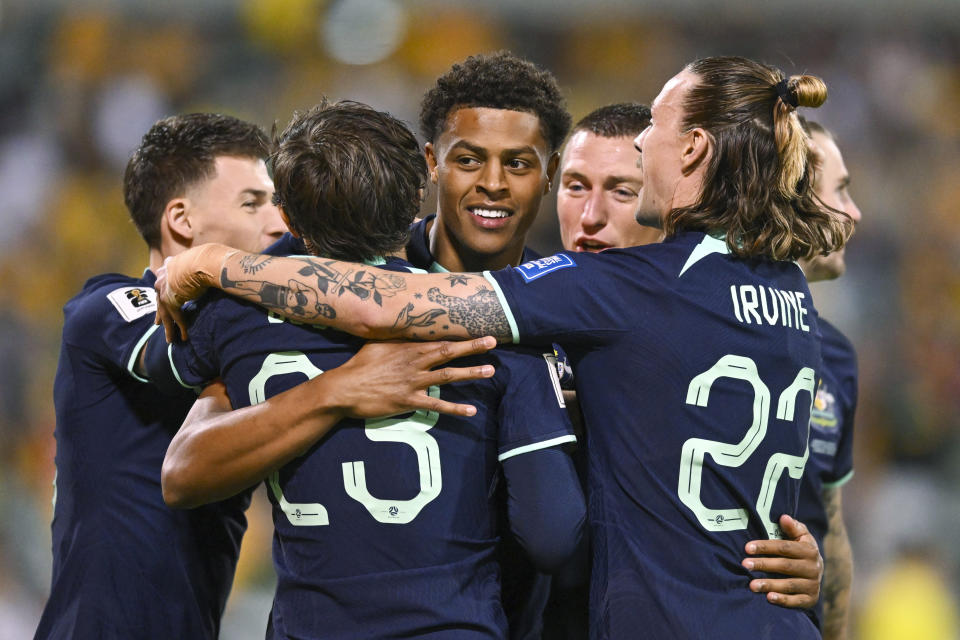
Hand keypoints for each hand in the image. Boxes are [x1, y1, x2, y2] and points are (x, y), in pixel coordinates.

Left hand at [154, 244, 234, 341]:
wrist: (205, 261)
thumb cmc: (209, 258)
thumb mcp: (200, 260)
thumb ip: (198, 265)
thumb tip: (210, 264)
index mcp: (170, 265)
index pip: (164, 282)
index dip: (163, 293)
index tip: (162, 300)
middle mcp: (163, 276)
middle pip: (159, 298)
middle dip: (160, 313)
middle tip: (157, 324)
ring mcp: (164, 288)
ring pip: (165, 311)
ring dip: (169, 327)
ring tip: (170, 339)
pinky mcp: (170, 299)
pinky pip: (175, 317)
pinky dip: (180, 327)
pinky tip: (184, 336)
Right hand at [327, 337, 497, 417]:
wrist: (344, 388)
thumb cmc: (359, 365)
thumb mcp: (377, 343)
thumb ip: (396, 338)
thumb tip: (405, 328)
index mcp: (407, 348)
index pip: (438, 339)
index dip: (458, 335)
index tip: (474, 329)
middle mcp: (414, 362)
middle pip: (448, 352)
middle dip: (472, 347)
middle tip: (492, 342)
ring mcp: (413, 382)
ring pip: (447, 376)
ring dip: (470, 373)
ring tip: (490, 370)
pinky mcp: (408, 401)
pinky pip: (437, 405)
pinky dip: (455, 408)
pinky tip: (471, 411)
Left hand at [742, 514, 822, 608]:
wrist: (818, 571)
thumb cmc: (802, 550)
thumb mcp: (801, 536)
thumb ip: (793, 527)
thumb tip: (783, 517)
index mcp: (809, 550)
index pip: (784, 547)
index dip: (766, 546)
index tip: (747, 547)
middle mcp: (813, 568)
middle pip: (785, 566)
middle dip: (763, 565)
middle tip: (745, 564)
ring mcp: (812, 584)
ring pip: (789, 584)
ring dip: (770, 584)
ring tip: (751, 585)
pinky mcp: (811, 599)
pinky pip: (796, 601)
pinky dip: (783, 600)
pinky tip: (769, 597)